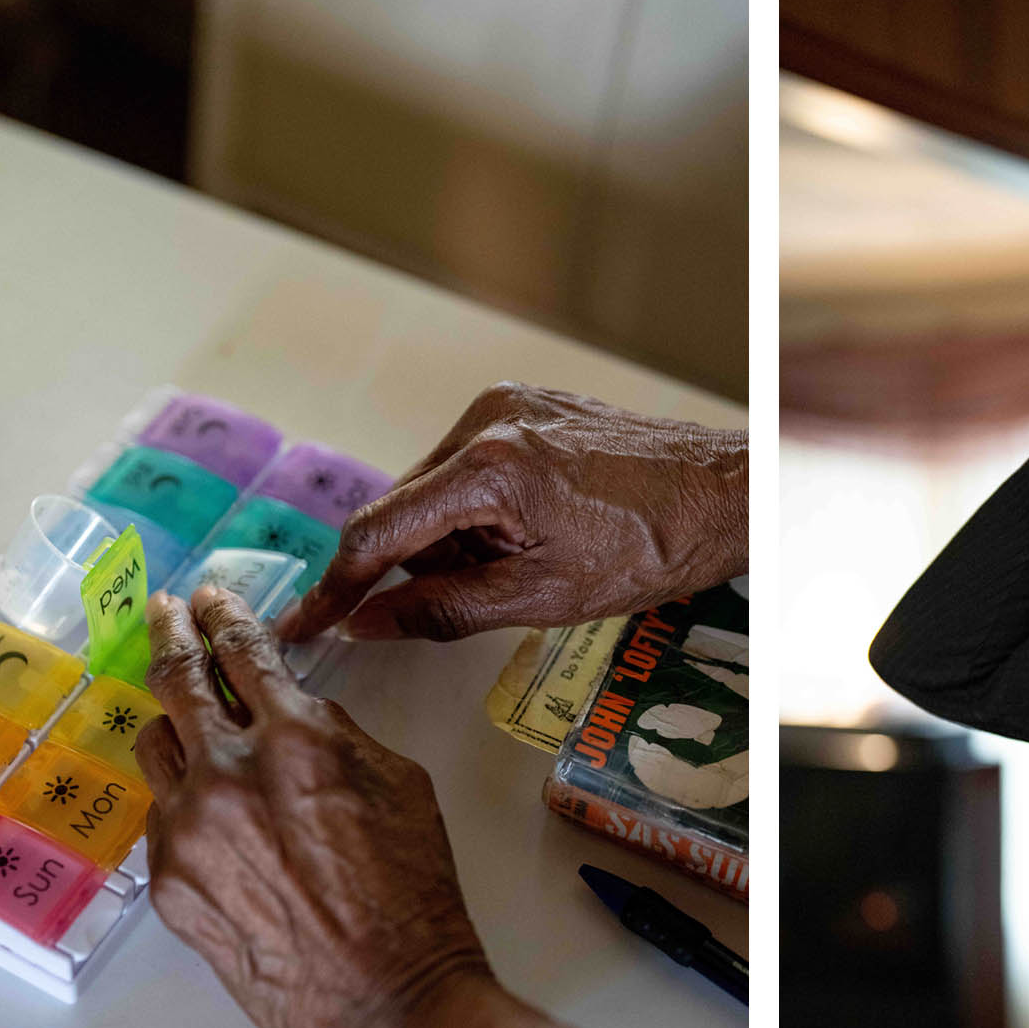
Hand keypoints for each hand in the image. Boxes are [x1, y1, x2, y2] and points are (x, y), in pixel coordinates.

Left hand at [136, 585, 497, 1027]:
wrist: (384, 999)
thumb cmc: (412, 896)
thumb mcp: (399, 784)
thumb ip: (333, 735)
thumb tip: (292, 714)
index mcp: (296, 738)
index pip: (243, 651)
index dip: (223, 615)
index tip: (209, 596)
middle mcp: (227, 773)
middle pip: (176, 679)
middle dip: (170, 633)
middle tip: (165, 611)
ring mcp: (188, 830)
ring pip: (156, 746)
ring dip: (173, 724)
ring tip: (187, 720)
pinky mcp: (168, 882)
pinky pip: (162, 818)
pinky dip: (183, 804)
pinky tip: (214, 820)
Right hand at [275, 383, 746, 642]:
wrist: (725, 493)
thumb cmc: (653, 545)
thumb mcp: (541, 598)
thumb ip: (442, 609)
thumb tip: (368, 623)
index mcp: (486, 467)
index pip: (377, 533)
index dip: (334, 587)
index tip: (303, 623)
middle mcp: (486, 420)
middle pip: (402, 508)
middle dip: (409, 565)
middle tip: (451, 604)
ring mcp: (507, 404)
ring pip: (435, 489)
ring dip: (448, 539)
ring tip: (516, 566)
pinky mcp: (527, 405)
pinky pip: (469, 466)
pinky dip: (475, 511)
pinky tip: (525, 535)